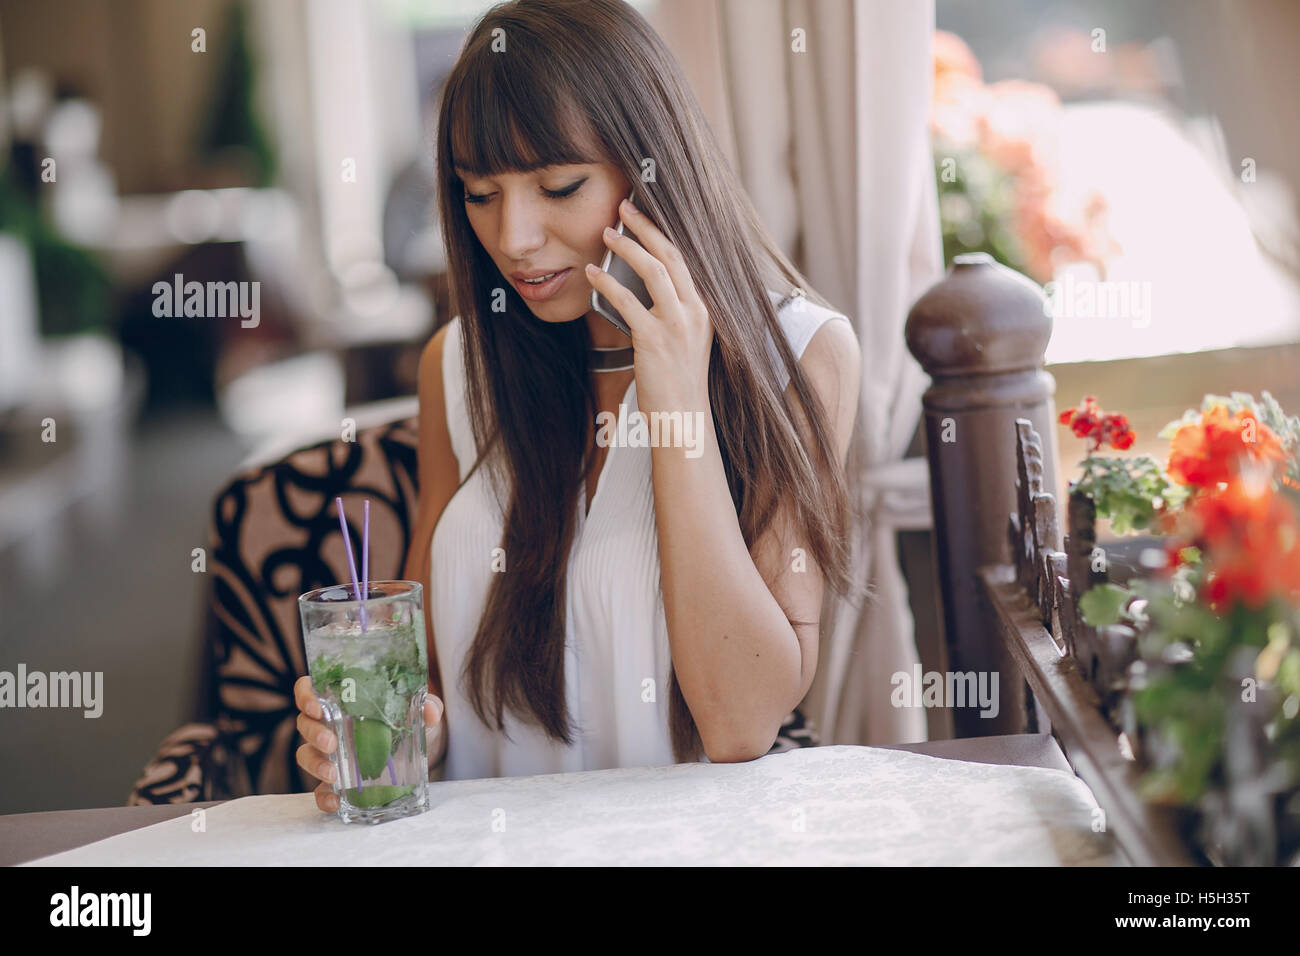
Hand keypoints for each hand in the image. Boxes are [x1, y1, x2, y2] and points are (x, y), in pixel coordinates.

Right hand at [293, 675, 444, 813]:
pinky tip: (335, 801)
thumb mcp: (420, 712)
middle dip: (313, 733)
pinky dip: (323, 797)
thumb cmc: (410, 723)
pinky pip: (319, 790)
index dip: (306, 695)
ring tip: (333, 774)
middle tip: (331, 743)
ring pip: (306, 755)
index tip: (316, 706)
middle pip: (305, 724)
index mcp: (344, 702)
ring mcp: (331, 754)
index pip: (311, 690)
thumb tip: (430, 710)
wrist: (420, 752)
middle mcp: (331, 725)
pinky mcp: (337, 781)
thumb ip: (427, 706)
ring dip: (315, 764)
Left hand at [585, 199, 712, 412]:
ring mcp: (677, 325)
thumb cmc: (678, 383)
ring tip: (605, 235)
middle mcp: (695, 311)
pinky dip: (607, 283)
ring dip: (627, 248)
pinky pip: (627, 302)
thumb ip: (669, 313)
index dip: (661, 233)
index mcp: (704, 309)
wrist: (683, 419)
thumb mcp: (684, 341)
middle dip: (645, 226)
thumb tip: (635, 288)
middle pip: (671, 254)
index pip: (683, 260)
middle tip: (623, 207)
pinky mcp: (654, 340)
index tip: (642, 215)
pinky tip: (592, 274)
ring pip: (653, 270)